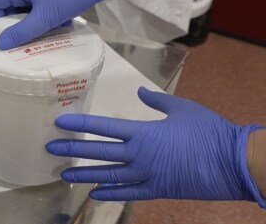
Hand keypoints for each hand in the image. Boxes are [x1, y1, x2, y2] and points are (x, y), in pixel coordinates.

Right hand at [0, 0, 139, 49]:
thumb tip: (0, 44)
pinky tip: (59, 23)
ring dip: (33, 22)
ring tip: (48, 30)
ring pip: (25, 9)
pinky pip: (37, 6)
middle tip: (29, 38)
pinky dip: (44, 17)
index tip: (8, 35)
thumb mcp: (45, 17)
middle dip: (18, 24)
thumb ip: (22, 32)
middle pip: (8, 7)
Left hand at [46, 87, 265, 204]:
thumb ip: (156, 99)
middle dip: (72, 150)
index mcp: (142, 132)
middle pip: (98, 152)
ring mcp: (146, 175)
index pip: (103, 126)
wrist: (234, 163)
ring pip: (107, 176)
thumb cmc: (209, 131)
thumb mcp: (181, 108)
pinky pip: (127, 194)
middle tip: (50, 149)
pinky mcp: (157, 190)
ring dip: (84, 175)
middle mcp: (138, 154)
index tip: (60, 122)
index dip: (80, 123)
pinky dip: (109, 194)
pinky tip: (94, 194)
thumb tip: (140, 90)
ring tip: (64, 175)